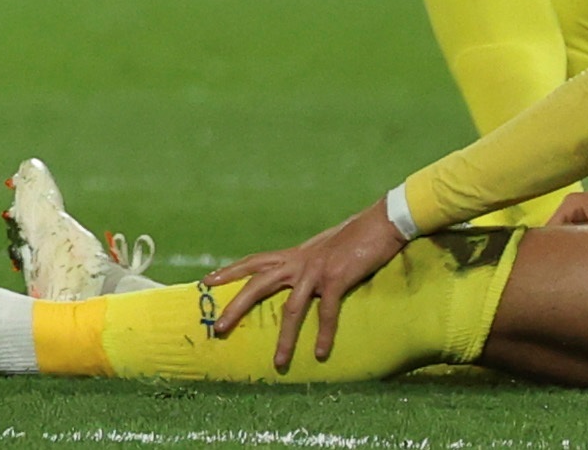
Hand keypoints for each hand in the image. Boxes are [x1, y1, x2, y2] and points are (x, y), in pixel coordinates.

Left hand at [206, 200, 405, 372]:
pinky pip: (327, 311)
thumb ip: (306, 262)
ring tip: (278, 363)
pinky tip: (320, 352)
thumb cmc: (353, 238)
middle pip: (257, 285)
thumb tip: (299, 276)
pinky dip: (324, 333)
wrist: (380, 223)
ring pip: (291, 308)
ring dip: (285, 338)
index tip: (207, 281)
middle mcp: (298, 262)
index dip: (229, 271)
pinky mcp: (337, 278)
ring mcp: (316, 270)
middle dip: (237, 307)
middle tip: (219, 329)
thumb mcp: (322, 250)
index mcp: (293, 255)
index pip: (253, 262)